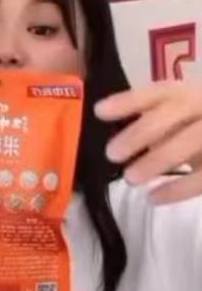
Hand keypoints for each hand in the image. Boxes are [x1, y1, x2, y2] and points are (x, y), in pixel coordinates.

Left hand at [95, 81, 201, 203]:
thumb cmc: (198, 128)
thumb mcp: (181, 119)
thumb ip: (154, 124)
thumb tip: (115, 138)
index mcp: (188, 93)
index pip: (156, 92)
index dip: (128, 100)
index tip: (99, 111)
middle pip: (172, 114)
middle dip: (140, 133)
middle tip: (112, 154)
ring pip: (190, 141)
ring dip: (157, 160)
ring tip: (130, 179)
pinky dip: (178, 189)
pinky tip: (153, 198)